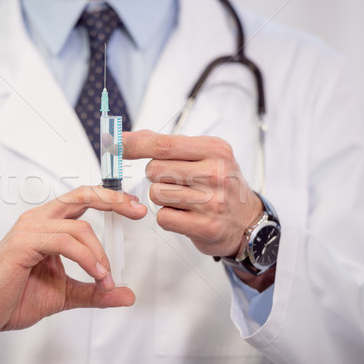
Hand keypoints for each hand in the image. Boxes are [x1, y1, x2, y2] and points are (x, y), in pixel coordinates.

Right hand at [0, 186, 146, 363]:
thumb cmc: (14, 297)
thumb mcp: (65, 294)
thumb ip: (94, 291)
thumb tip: (125, 294)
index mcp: (47, 224)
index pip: (83, 201)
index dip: (109, 199)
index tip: (134, 207)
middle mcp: (38, 219)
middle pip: (82, 196)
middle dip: (113, 200)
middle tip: (137, 210)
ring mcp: (29, 228)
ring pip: (78, 227)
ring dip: (99, 254)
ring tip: (105, 278)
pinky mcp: (23, 242)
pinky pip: (64, 242)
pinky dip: (86, 258)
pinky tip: (96, 275)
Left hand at [123, 130, 262, 257]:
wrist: (247, 220)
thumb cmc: (220, 184)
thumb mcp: (203, 155)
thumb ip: (166, 144)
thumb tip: (127, 137)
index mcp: (215, 150)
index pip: (163, 145)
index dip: (134, 145)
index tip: (115, 145)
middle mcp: (216, 173)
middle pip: (154, 170)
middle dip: (156, 176)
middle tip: (177, 182)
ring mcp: (212, 201)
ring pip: (156, 194)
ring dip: (162, 198)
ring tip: (184, 199)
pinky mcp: (205, 226)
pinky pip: (163, 217)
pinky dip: (168, 216)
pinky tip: (185, 215)